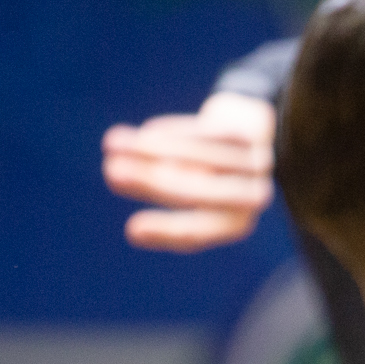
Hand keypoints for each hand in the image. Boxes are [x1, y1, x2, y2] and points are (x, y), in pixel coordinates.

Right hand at [102, 91, 276, 252]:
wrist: (254, 131)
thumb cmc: (214, 173)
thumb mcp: (198, 191)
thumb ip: (172, 194)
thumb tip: (136, 214)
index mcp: (236, 223)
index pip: (198, 232)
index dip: (166, 232)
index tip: (132, 230)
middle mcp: (250, 198)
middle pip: (196, 192)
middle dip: (150, 182)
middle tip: (110, 173)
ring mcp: (253, 165)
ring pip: (196, 157)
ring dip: (151, 150)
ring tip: (112, 142)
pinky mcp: (248, 133)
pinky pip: (204, 133)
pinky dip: (174, 132)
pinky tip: (147, 132)